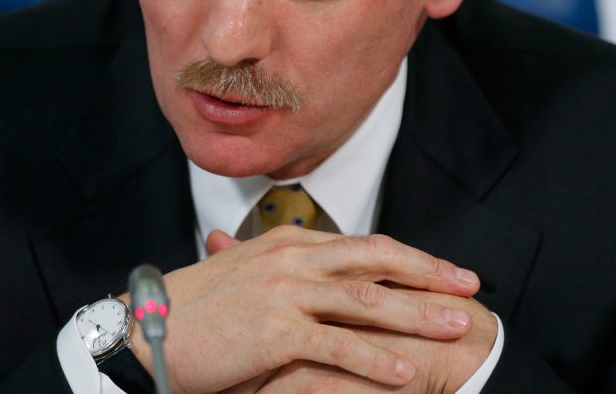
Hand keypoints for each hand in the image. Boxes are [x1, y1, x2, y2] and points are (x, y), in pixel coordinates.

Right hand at [123, 226, 480, 393]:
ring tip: (458, 326)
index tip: (444, 269)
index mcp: (289, 241)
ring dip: (417, 314)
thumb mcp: (247, 278)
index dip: (409, 257)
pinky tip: (405, 374)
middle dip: (429, 272)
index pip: (364, 244)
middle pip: (376, 258)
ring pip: (366, 300)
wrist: (143, 329)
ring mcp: (283, 291)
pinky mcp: (273, 330)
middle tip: (472, 285)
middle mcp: (292, 257)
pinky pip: (336, 346)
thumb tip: (321, 274)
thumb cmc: (195, 310)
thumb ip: (286, 271)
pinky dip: (375, 360)